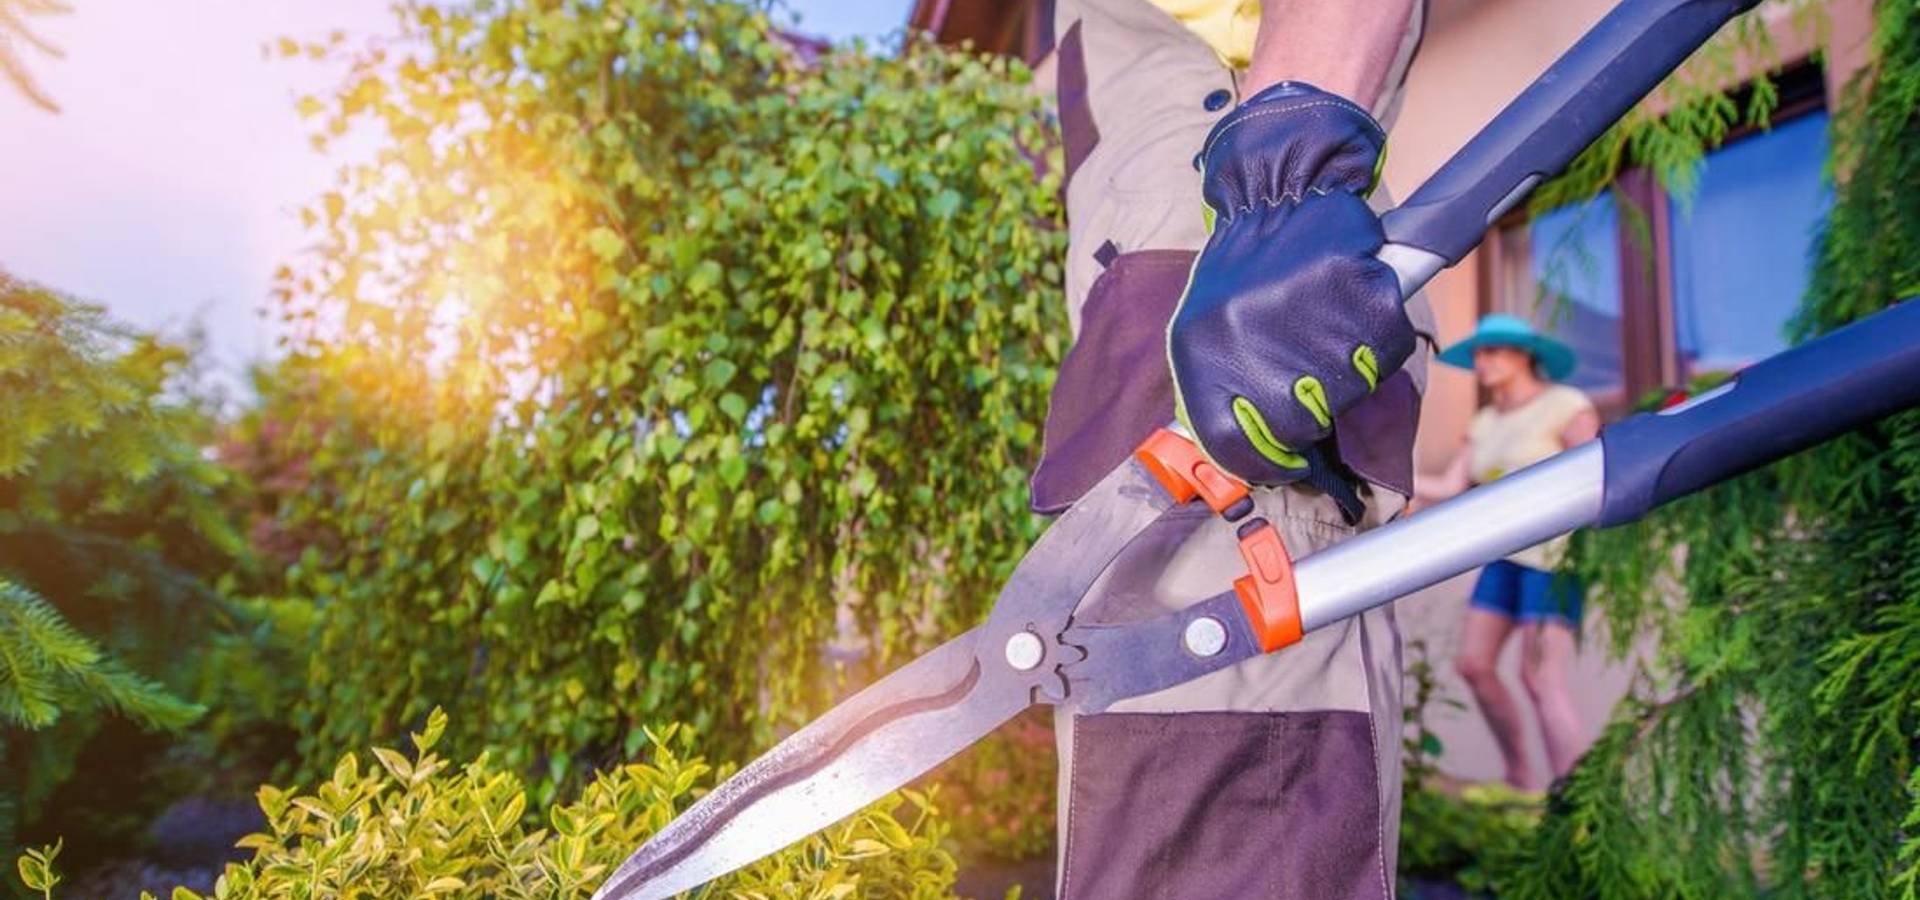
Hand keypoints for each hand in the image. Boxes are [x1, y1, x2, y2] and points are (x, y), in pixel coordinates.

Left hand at [1168, 82, 1414, 485]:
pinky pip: (1385, 351)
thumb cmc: (1246, 272)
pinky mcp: (1356, 290)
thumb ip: (1223, 396)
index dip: (1270, 461)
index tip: (1290, 457)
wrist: (1279, 190)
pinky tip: (1354, 309)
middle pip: (1299, 426)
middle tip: (1311, 372)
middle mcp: (1247, 337)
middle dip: (1314, 410)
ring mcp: (1303, 315)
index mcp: (1201, 353)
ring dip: (1349, 370)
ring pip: (1349, 390)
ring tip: (1327, 328)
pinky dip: (1380, 339)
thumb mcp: (1207, 332)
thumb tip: (1253, 461)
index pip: (1235, 447)